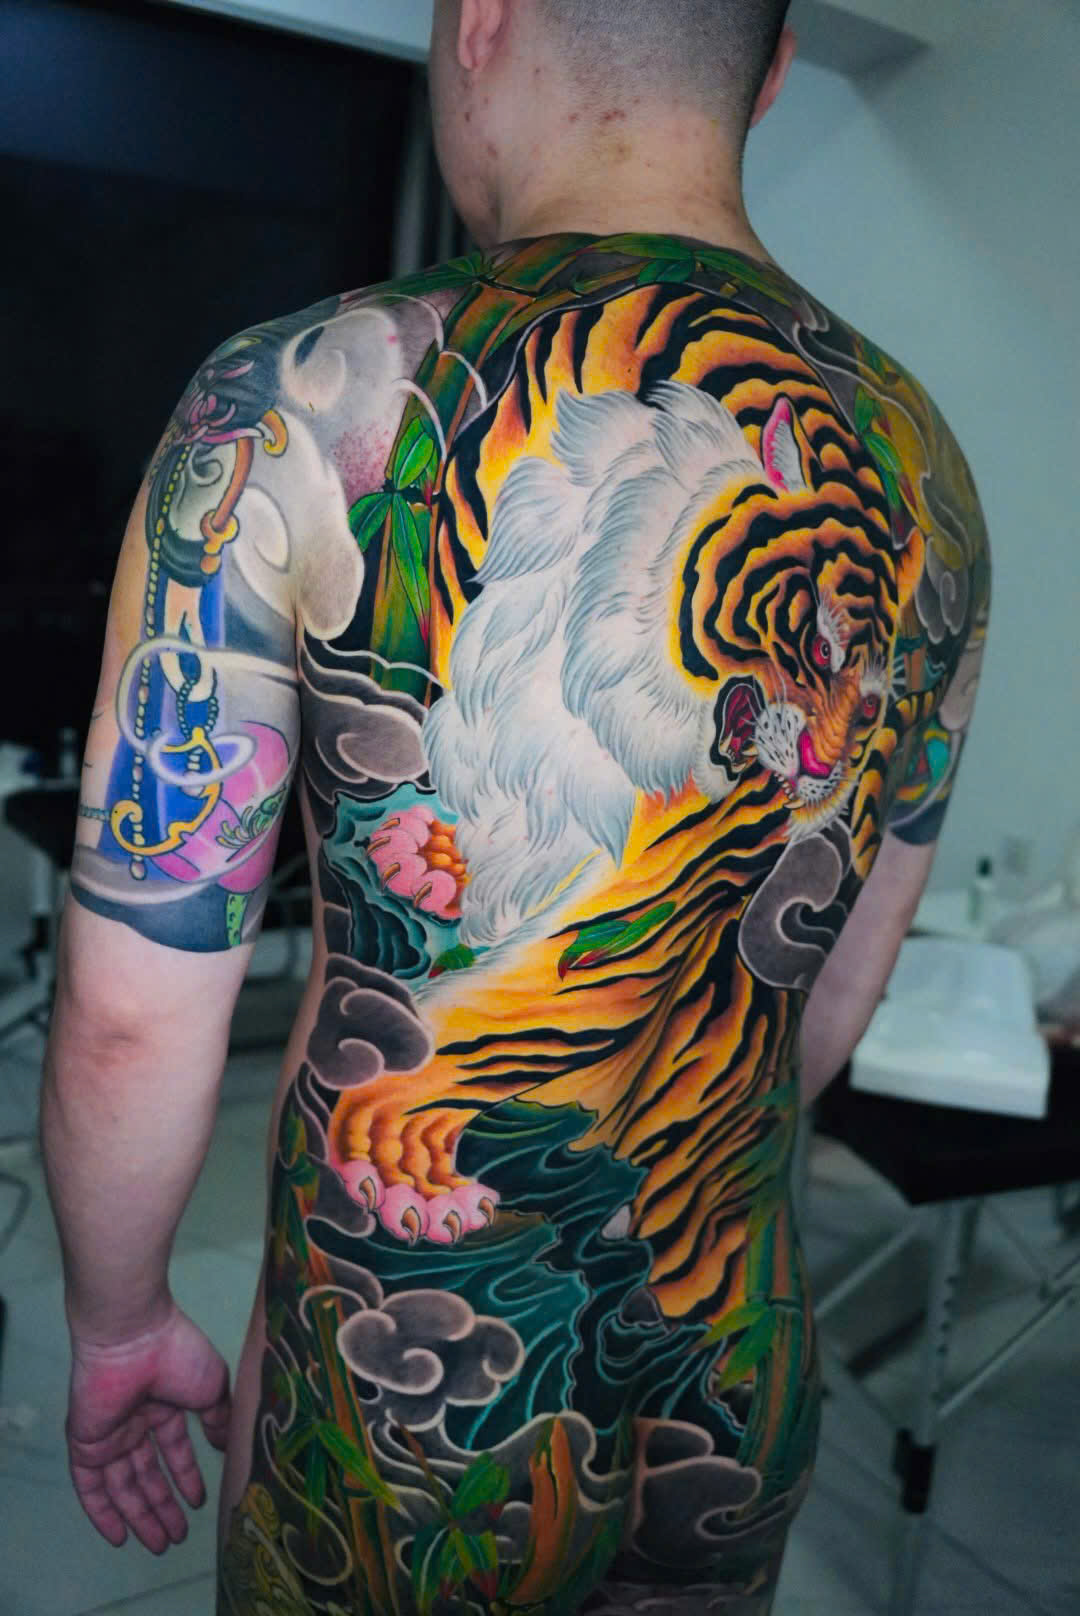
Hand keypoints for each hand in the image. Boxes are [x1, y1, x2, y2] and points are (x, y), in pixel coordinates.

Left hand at [66, 1303, 231, 1553]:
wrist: (133, 1337)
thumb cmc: (177, 1354)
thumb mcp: (212, 1387)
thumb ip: (218, 1419)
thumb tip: (227, 1446)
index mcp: (163, 1404)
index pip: (173, 1449)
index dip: (185, 1477)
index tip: (200, 1503)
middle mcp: (135, 1421)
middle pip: (147, 1474)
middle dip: (163, 1506)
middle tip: (177, 1538)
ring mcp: (109, 1434)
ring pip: (123, 1485)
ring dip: (140, 1515)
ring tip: (160, 1544)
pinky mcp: (86, 1443)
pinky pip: (90, 1485)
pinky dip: (102, 1511)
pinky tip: (118, 1536)